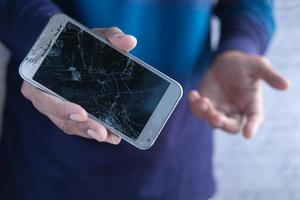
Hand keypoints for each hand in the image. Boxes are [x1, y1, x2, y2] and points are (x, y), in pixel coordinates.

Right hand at [21, 27, 136, 144]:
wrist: (76, 52)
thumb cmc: (81, 45)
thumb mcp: (94, 37)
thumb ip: (110, 36)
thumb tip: (130, 41)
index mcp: (39, 79)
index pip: (45, 98)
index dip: (61, 109)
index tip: (81, 113)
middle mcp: (47, 98)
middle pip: (61, 119)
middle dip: (83, 127)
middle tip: (102, 133)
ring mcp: (59, 109)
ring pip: (73, 126)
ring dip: (92, 133)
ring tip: (111, 137)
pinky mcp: (72, 113)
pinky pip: (81, 126)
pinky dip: (96, 130)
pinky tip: (112, 135)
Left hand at [189, 51, 289, 138]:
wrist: (225, 62)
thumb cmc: (244, 64)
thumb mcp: (258, 65)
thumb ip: (269, 75)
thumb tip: (287, 85)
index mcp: (252, 104)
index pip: (254, 119)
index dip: (252, 127)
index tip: (248, 135)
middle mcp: (236, 111)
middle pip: (231, 126)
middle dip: (223, 123)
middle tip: (216, 115)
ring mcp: (220, 109)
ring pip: (213, 121)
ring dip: (207, 114)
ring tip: (202, 100)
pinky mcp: (207, 104)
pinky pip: (199, 111)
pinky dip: (195, 106)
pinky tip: (193, 94)